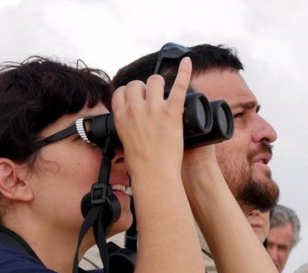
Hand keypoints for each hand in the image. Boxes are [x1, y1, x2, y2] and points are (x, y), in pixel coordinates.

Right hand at [111, 57, 192, 178]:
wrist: (153, 174)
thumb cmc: (140, 164)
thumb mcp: (123, 140)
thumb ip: (126, 125)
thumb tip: (130, 122)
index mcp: (120, 115)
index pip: (121, 91)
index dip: (129, 93)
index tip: (136, 98)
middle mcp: (135, 108)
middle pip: (137, 84)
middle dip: (144, 88)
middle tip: (153, 99)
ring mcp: (154, 109)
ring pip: (155, 81)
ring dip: (160, 84)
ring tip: (165, 92)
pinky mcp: (171, 113)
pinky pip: (178, 86)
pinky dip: (184, 72)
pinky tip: (186, 62)